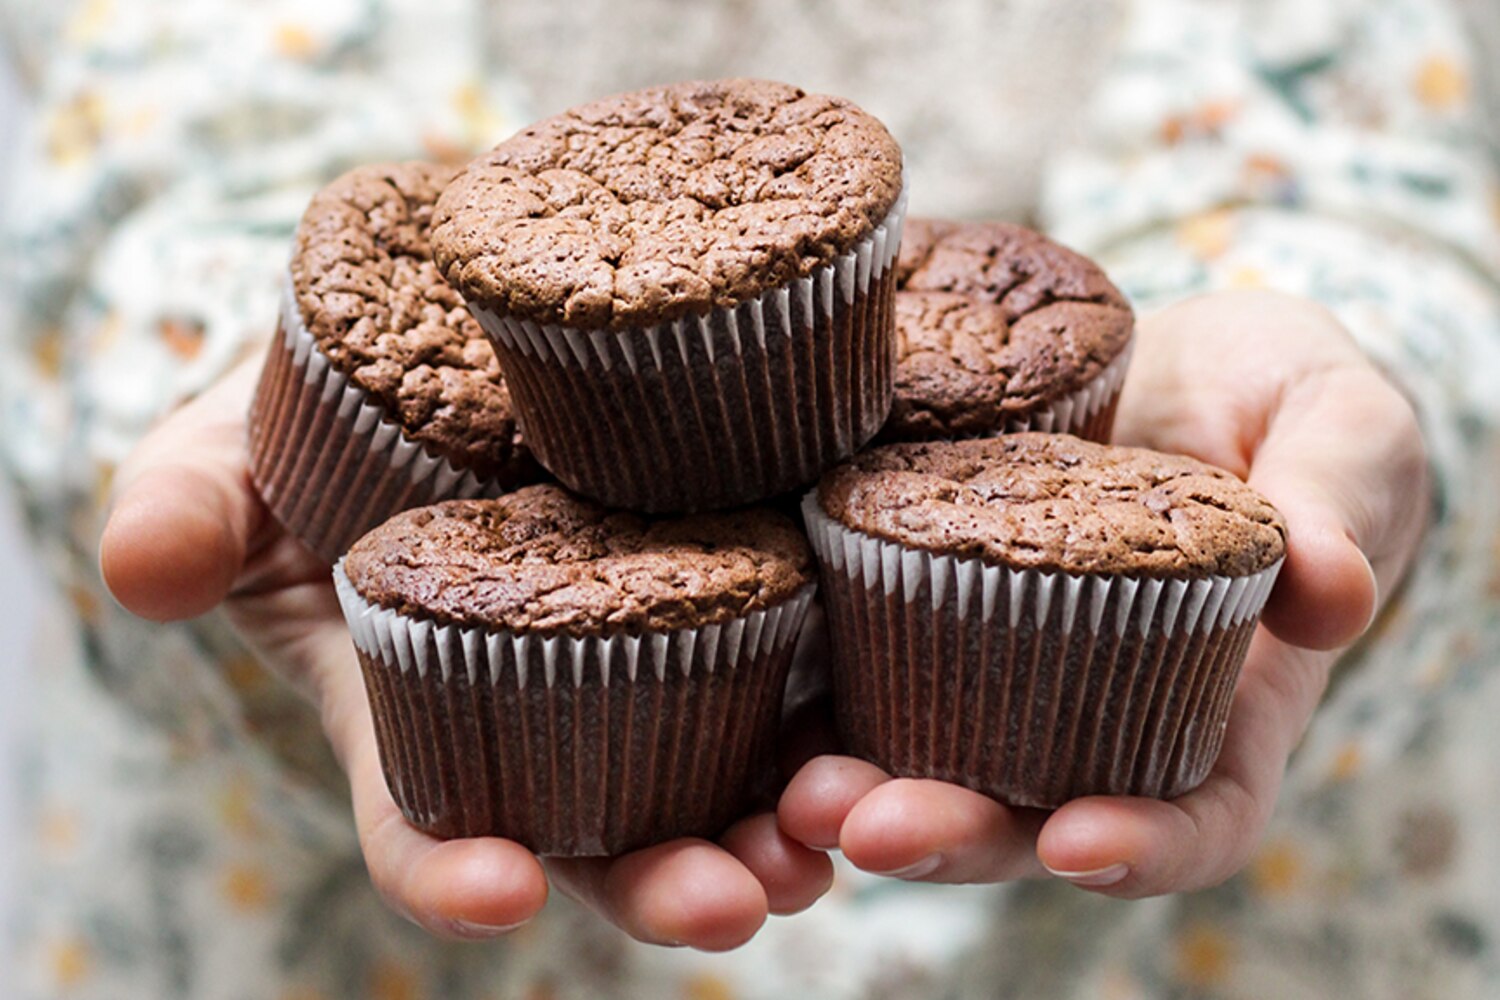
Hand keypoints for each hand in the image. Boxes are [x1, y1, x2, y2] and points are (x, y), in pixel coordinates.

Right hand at [100, 358, 832, 948]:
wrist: (448, 340)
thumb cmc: (321, 414)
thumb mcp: (233, 447)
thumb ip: (190, 507)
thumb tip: (140, 566)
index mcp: (419, 708)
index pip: (425, 822)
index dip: (452, 871)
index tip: (491, 893)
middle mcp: (547, 712)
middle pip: (607, 830)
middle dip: (665, 878)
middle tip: (733, 901)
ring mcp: (653, 657)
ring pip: (723, 772)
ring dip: (783, 821)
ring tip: (834, 832)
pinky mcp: (742, 583)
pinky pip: (802, 660)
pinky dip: (845, 698)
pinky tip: (889, 706)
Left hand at [777, 290, 1428, 896]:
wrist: (1175, 356)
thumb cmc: (1280, 400)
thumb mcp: (1339, 424)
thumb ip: (1343, 499)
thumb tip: (1332, 591)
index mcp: (1217, 704)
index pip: (1195, 812)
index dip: (1144, 845)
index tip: (1080, 841)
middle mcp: (1090, 709)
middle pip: (1021, 812)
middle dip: (947, 833)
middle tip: (866, 827)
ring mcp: (989, 661)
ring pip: (919, 755)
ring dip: (850, 790)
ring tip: (790, 787)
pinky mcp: (907, 596)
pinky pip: (850, 654)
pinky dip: (797, 680)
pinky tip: (739, 658)